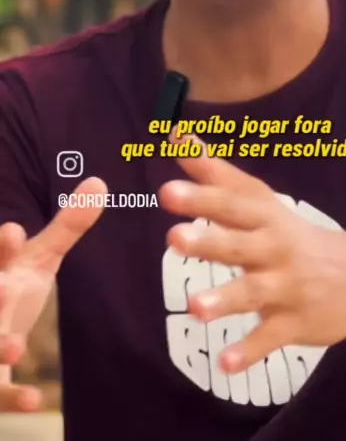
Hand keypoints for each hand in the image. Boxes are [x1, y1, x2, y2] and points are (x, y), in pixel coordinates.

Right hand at [0, 176, 105, 410]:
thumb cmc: (9, 293)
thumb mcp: (36, 260)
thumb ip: (66, 226)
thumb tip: (99, 182)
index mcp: (0, 271)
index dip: (2, 246)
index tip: (14, 233)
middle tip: (1, 286)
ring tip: (15, 347)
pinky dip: (11, 397)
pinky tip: (34, 400)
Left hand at [159, 134, 345, 374]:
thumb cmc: (293, 234)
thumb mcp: (261, 201)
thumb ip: (215, 173)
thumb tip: (174, 136)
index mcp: (264, 218)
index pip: (232, 203)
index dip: (201, 196)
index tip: (167, 191)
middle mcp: (275, 249)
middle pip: (239, 244)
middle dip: (209, 241)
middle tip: (175, 238)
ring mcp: (287, 288)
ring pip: (253, 294)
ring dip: (224, 300)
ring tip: (194, 308)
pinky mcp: (296, 323)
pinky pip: (270, 338)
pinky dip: (249, 352)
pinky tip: (224, 363)